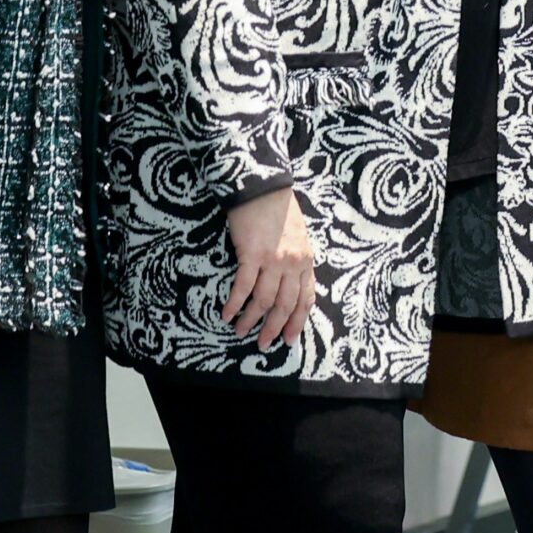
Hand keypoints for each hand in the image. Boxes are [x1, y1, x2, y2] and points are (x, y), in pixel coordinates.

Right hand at [224, 186, 315, 349]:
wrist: (263, 188)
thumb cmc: (279, 211)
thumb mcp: (298, 238)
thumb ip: (296, 261)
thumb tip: (288, 284)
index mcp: (306, 260)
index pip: (305, 298)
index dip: (296, 321)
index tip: (289, 339)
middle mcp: (293, 263)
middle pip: (285, 304)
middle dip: (274, 328)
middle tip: (263, 344)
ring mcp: (274, 260)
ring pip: (263, 300)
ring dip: (251, 320)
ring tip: (240, 332)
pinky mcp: (252, 255)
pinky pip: (242, 287)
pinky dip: (233, 304)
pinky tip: (226, 314)